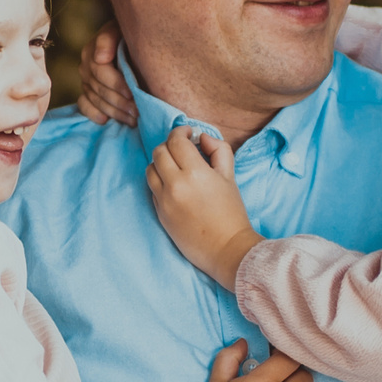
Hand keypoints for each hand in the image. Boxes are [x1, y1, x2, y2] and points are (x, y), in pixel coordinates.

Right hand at [76, 21, 136, 127]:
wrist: (129, 43)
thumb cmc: (129, 36)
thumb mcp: (121, 30)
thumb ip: (108, 39)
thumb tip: (100, 58)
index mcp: (92, 51)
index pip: (100, 72)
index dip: (116, 84)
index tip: (133, 94)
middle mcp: (86, 67)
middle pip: (99, 89)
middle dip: (119, 102)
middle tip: (138, 112)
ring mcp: (85, 81)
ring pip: (95, 100)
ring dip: (113, 112)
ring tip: (132, 120)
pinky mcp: (86, 92)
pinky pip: (84, 105)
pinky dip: (93, 113)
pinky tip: (105, 120)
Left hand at [147, 127, 260, 286]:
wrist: (226, 249)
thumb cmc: (231, 213)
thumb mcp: (230, 177)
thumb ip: (218, 150)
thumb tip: (201, 138)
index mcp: (195, 173)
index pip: (176, 141)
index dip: (181, 132)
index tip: (188, 134)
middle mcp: (175, 185)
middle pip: (159, 152)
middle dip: (170, 145)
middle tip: (182, 148)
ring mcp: (164, 200)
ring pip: (150, 169)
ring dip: (161, 162)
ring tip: (176, 166)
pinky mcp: (159, 213)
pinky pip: (152, 188)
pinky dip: (160, 180)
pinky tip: (175, 185)